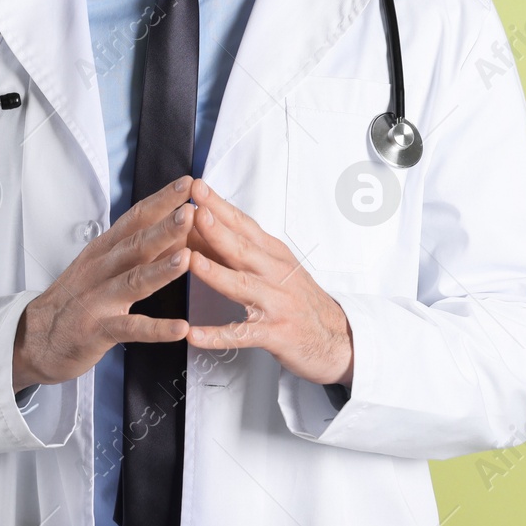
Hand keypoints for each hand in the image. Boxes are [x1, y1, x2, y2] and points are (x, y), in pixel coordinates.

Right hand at [11, 175, 195, 390]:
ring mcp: (98, 299)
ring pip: (133, 281)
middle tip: (192, 212)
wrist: (35, 337)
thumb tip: (176, 231)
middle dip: (165, 227)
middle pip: (136, 244)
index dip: (162, 200)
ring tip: (188, 259)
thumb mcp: (101, 266)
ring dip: (162, 270)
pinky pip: (131, 329)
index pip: (135, 218)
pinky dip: (156, 329)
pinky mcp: (98, 330)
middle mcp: (101, 269)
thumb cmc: (75, 299)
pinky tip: (180, 328)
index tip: (188, 184)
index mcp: (104, 250)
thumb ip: (136, 250)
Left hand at [182, 179, 354, 387]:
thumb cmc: (297, 297)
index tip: (197, 187)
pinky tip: (193, 335)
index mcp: (273, 254)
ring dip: (216, 273)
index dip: (220, 205)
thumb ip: (239, 250)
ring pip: (242, 286)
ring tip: (191, 261)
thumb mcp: (274, 267)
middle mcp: (275, 274)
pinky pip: (242, 335)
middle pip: (242, 249)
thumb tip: (199, 228)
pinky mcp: (275, 334)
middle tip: (193, 212)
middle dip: (217, 230)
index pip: (244, 224)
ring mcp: (276, 304)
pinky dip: (217, 335)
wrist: (335, 337)